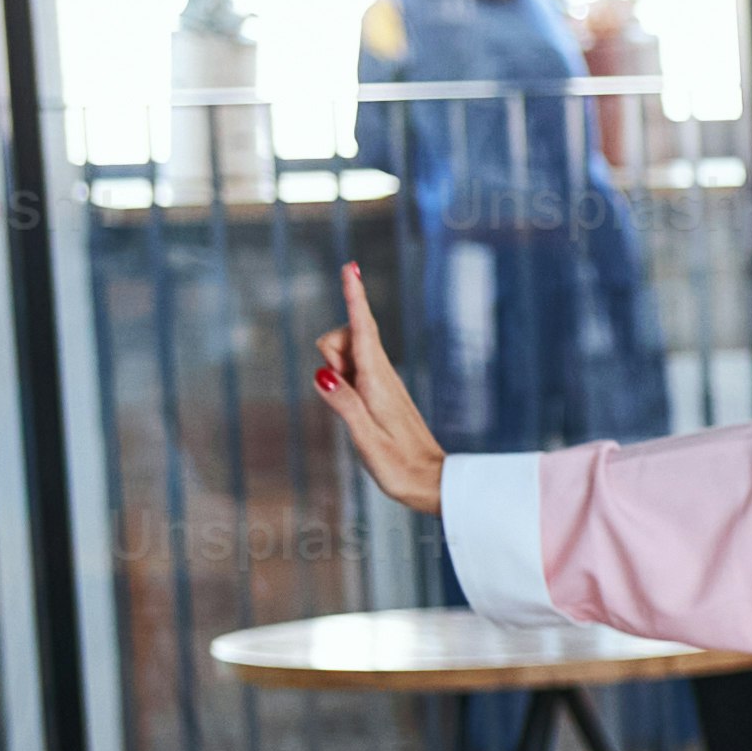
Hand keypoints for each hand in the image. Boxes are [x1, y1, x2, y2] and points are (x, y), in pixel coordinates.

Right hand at [308, 260, 442, 517]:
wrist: (431, 483)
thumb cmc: (399, 467)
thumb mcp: (366, 439)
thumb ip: (343, 404)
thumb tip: (320, 373)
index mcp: (379, 381)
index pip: (363, 329)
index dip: (354, 297)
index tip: (351, 267)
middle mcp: (382, 374)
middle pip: (345, 336)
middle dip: (329, 351)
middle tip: (341, 392)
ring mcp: (382, 381)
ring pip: (346, 352)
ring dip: (334, 369)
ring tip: (352, 407)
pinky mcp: (380, 391)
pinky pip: (352, 369)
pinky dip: (341, 379)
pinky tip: (351, 403)